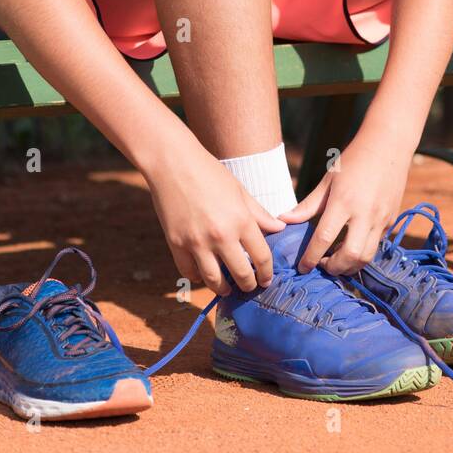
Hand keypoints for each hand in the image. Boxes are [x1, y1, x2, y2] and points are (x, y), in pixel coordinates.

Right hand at [147, 152, 284, 295]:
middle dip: (249, 285)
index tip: (267, 279)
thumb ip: (259, 213)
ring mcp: (197, 242)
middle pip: (241, 274)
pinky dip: (198, 277)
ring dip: (224, 289)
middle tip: (251, 287)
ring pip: (214, 280)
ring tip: (228, 289)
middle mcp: (221, 235)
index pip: (262, 257)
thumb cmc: (209, 172)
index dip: (267, 273)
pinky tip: (204, 275)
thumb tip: (279, 228)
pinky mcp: (176, 244)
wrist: (173, 163)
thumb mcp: (239, 191)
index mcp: (241, 220)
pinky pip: (189, 272)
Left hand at [279, 132, 410, 276]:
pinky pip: (376, 245)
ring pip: (367, 257)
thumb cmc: (354, 160)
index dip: (311, 257)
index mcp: (343, 201)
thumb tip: (284, 220)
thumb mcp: (329, 179)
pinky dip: (362, 252)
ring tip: (337, 259)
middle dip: (334, 268)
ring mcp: (381, 218)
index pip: (324, 238)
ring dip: (350, 265)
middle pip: (350, 256)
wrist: (389, 145)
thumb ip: (308, 205)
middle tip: (322, 264)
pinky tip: (351, 245)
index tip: (302, 267)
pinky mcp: (391, 220)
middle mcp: (365, 213)